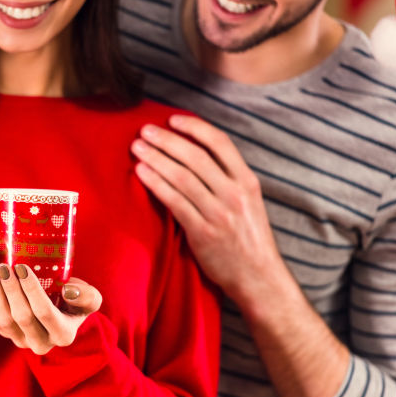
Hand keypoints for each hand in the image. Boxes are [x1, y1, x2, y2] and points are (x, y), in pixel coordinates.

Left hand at [0, 265, 101, 354]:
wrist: (62, 314)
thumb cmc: (76, 301)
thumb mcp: (90, 298)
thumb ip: (87, 296)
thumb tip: (68, 290)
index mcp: (63, 335)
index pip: (44, 312)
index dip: (30, 289)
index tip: (21, 266)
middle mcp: (42, 344)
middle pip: (21, 317)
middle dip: (10, 290)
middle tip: (3, 267)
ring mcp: (22, 342)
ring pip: (4, 321)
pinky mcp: (8, 336)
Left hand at [132, 115, 289, 312]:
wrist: (258, 277)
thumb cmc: (248, 239)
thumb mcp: (249, 202)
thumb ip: (228, 180)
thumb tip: (195, 156)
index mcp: (248, 182)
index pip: (221, 143)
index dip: (195, 128)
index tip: (173, 119)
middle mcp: (234, 193)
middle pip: (196, 156)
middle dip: (167, 140)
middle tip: (145, 130)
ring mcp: (218, 213)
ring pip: (182, 176)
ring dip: (156, 158)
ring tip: (137, 148)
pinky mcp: (202, 232)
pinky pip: (174, 202)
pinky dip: (156, 184)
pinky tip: (142, 173)